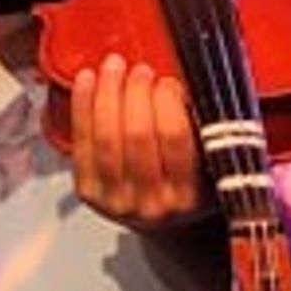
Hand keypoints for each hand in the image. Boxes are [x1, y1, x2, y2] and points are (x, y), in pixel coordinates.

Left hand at [67, 54, 204, 223]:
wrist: (162, 222)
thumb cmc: (188, 186)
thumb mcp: (209, 164)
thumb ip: (200, 130)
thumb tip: (178, 83)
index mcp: (188, 197)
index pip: (174, 137)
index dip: (167, 100)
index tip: (168, 83)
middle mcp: (151, 204)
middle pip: (137, 134)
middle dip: (136, 92)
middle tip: (141, 71)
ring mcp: (116, 201)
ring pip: (107, 135)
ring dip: (109, 93)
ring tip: (115, 68)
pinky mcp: (88, 193)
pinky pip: (82, 141)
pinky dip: (82, 104)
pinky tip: (87, 80)